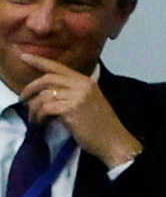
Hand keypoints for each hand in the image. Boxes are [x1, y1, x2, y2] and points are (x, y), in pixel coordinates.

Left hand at [0, 44, 137, 174]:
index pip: (58, 67)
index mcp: (86, 81)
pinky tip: (40, 123)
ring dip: (33, 108)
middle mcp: (82, 85)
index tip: (24, 56)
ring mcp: (77, 97)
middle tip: (22, 99)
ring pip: (44, 95)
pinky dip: (38, 117)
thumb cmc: (100, 124)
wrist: (113, 140)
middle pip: (47, 79)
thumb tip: (45, 91)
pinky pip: (45, 108)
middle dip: (30, 88)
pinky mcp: (71, 110)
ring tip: (34, 118)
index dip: (39, 60)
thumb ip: (72, 92)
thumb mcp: (89, 102)